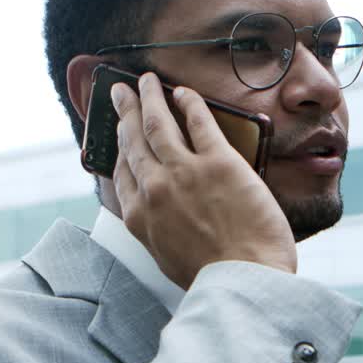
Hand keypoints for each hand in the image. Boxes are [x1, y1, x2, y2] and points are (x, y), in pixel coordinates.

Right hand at [111, 73, 296, 288]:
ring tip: (145, 80)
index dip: (118, 147)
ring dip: (149, 97)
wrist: (244, 281)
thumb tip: (164, 216)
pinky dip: (188, 102)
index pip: (122, 172)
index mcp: (141, 217)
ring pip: (157, 123)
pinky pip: (199, 121)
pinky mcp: (218, 162)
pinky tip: (183, 92)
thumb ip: (159, 231)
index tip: (118, 133)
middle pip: (133, 140)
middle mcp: (154, 189)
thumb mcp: (168, 259)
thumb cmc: (214, 278)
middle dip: (125, 112)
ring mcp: (184, 172)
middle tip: (120, 92)